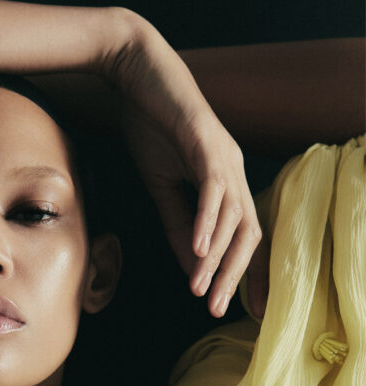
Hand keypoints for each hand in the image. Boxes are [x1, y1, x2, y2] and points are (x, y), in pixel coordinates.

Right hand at [101, 13, 262, 317]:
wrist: (135, 75)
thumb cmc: (149, 125)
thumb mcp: (161, 185)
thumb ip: (178, 223)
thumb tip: (190, 263)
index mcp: (228, 181)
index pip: (247, 236)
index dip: (248, 273)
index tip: (240, 309)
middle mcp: (235, 170)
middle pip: (250, 233)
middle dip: (236, 276)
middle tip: (217, 310)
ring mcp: (224, 156)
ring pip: (232, 218)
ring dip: (216, 258)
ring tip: (200, 289)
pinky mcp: (205, 143)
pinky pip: (212, 191)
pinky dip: (206, 222)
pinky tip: (197, 250)